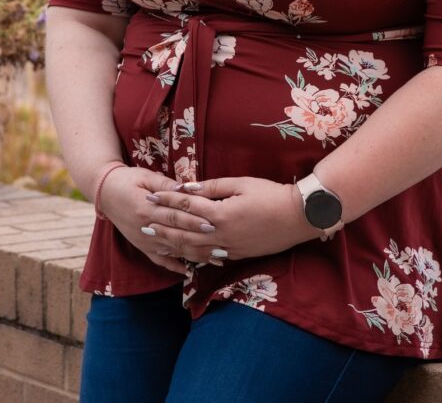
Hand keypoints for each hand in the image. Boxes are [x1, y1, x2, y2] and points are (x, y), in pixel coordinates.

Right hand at [97, 166, 214, 274]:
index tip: (211, 224)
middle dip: (200, 240)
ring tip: (215, 259)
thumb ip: (166, 185)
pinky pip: (160, 260)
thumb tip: (186, 189)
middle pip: (176, 235)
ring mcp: (144, 240)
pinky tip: (190, 271)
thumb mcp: (146, 176)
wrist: (105, 193)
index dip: (193, 220)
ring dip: (194, 256)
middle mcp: (145, 228)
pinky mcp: (142, 247)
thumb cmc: (128, 180)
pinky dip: (175, 266)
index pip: (173, 216)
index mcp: (146, 208)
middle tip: (221, 243)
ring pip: (173, 251)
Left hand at [140, 176, 317, 263]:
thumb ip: (214, 187)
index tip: (151, 196)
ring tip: (156, 241)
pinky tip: (183, 255)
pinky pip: (208, 258)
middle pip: (184, 231)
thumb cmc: (271, 195)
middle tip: (142, 222)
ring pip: (193, 249)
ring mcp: (228, 248)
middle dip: (162, 226)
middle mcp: (221, 234)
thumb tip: (189, 187)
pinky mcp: (237, 255)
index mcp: (220, 213)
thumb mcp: (242, 183)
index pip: (186, 205)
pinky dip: (192, 256)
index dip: (167, 200)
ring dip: (172, 245)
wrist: (298, 218)